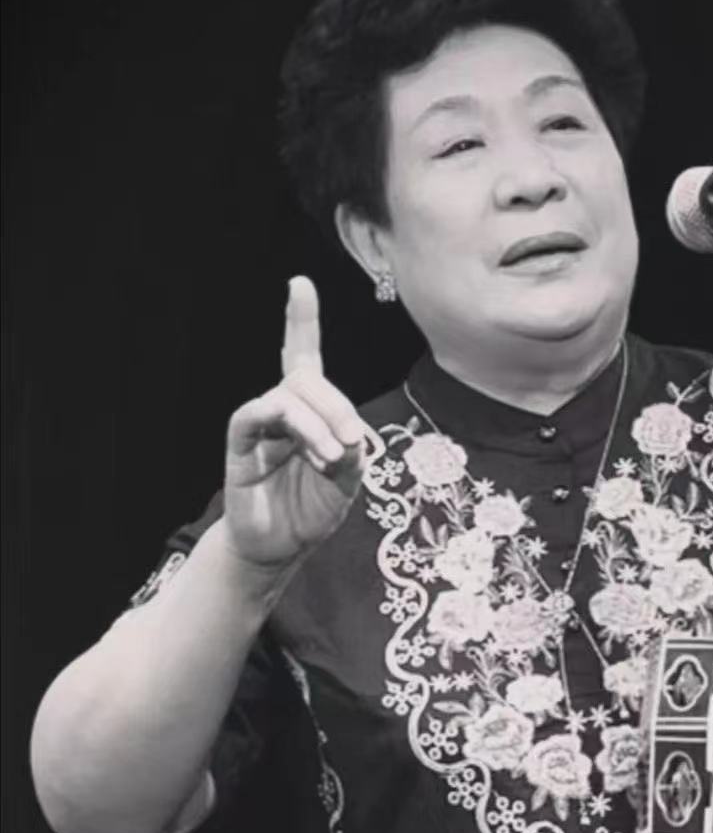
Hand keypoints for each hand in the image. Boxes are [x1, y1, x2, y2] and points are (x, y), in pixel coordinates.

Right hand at [223, 276, 367, 569]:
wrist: (280, 549)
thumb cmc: (311, 510)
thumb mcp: (347, 482)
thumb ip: (352, 452)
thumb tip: (348, 431)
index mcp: (310, 411)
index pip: (303, 356)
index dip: (300, 320)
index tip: (298, 284)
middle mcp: (282, 409)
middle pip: (307, 378)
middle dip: (336, 405)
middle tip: (353, 441)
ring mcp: (259, 424)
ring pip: (288, 396)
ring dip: (318, 423)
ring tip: (332, 458)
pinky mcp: (240, 442)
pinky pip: (256, 414)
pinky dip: (292, 427)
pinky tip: (312, 453)